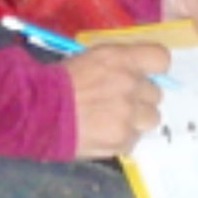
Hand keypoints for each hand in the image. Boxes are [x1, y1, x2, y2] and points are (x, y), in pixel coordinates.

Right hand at [68, 42, 171, 159]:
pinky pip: (134, 139)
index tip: (145, 74)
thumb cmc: (58, 82)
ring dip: (135, 119)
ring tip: (113, 120)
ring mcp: (128, 115)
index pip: (161, 58)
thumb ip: (118, 63)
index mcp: (121, 59)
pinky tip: (102, 133)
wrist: (36, 112)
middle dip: (139, 98)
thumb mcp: (90, 58)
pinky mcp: (123, 139)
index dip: (154, 68)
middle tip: (117, 101)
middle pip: (155, 93)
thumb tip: (137, 72)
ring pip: (151, 118)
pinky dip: (121, 138)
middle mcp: (130, 85)